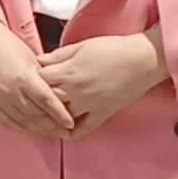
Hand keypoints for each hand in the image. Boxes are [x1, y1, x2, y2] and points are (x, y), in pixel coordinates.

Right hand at [0, 12, 74, 142]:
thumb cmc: (6, 45)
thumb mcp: (32, 59)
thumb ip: (44, 79)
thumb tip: (60, 95)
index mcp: (25, 77)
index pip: (48, 103)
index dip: (61, 116)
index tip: (70, 123)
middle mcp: (11, 91)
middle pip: (38, 116)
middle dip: (54, 127)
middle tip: (66, 133)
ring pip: (24, 123)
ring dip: (41, 131)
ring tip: (52, 134)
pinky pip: (9, 122)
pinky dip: (23, 129)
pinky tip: (32, 130)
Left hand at [43, 32, 167, 140]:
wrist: (142, 60)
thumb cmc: (114, 49)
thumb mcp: (82, 45)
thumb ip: (59, 55)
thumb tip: (41, 60)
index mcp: (68, 72)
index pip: (40, 79)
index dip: (36, 76)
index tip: (35, 76)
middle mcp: (75, 91)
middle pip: (47, 99)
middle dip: (41, 97)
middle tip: (37, 96)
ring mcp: (88, 105)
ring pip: (61, 116)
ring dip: (53, 116)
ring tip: (47, 114)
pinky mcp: (102, 113)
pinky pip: (84, 128)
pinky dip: (73, 133)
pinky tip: (66, 132)